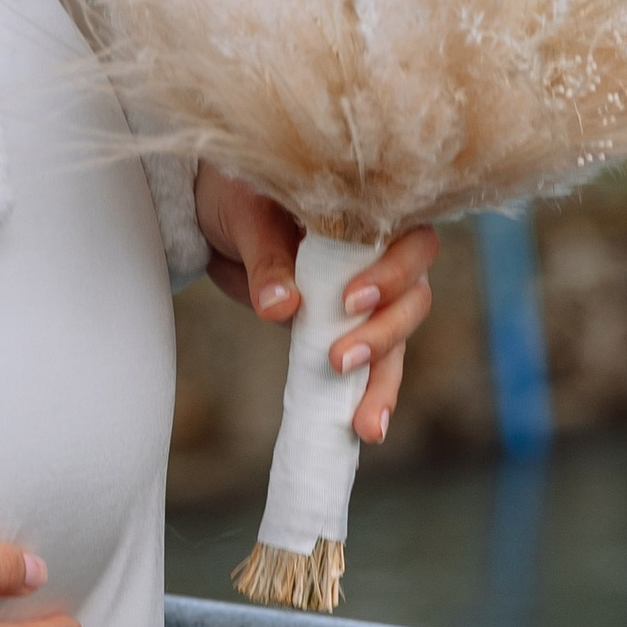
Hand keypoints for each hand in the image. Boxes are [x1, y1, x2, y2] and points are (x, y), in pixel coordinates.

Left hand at [194, 167, 436, 444]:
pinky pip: (372, 361)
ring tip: (364, 424)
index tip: (351, 302)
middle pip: (414, 295)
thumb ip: (267, 260)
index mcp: (368, 210)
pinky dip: (371, 394)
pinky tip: (365, 429)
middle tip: (340, 359)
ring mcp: (368, 291)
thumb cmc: (238, 196)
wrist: (213, 216)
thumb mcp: (247, 218)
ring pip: (399, 335)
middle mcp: (380, 251)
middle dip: (386, 333)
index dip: (392, 273)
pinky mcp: (347, 325)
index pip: (409, 241)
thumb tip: (281, 308)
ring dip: (384, 378)